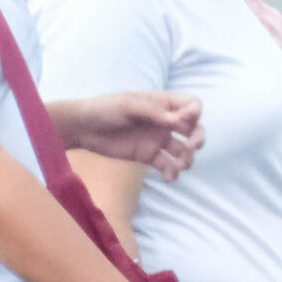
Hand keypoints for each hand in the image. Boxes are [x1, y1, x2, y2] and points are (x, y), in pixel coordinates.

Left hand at [68, 92, 203, 181]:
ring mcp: (157, 139)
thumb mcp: (128, 105)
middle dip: (197, 138)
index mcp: (162, 103)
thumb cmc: (105, 109)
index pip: (191, 105)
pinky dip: (173, 172)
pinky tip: (170, 177)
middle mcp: (164, 121)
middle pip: (192, 129)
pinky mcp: (148, 156)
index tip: (185, 122)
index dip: (194, 113)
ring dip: (187, 158)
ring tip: (179, 166)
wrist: (84, 128)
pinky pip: (167, 165)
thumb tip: (177, 121)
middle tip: (190, 148)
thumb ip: (152, 112)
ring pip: (182, 149)